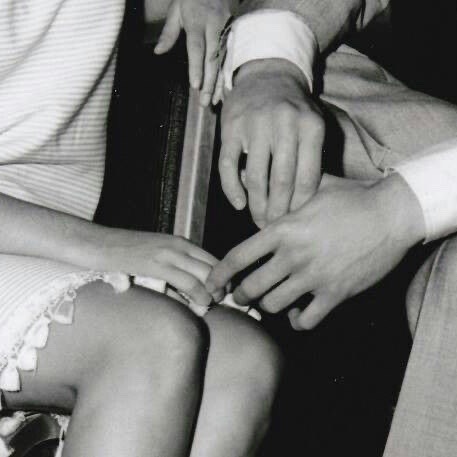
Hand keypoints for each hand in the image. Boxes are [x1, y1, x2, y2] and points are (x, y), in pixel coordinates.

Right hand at [94, 231, 220, 305]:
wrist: (93, 243)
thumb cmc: (122, 252)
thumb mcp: (154, 255)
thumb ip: (173, 268)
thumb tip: (189, 291)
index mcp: (180, 242)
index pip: (213, 259)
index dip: (223, 278)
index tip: (225, 294)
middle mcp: (178, 245)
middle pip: (214, 267)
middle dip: (222, 286)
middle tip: (223, 302)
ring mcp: (167, 253)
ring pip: (205, 274)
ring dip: (214, 292)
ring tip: (214, 305)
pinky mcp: (155, 264)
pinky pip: (186, 281)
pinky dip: (199, 294)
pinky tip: (200, 305)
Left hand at [153, 0, 234, 105]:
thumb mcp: (175, 10)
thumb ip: (168, 32)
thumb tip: (158, 52)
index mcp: (198, 21)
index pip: (197, 48)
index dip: (196, 67)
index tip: (195, 86)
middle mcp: (214, 27)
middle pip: (212, 59)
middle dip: (209, 83)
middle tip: (204, 102)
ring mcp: (226, 31)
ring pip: (223, 62)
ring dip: (219, 83)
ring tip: (214, 101)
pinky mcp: (234, 35)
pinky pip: (230, 59)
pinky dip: (226, 76)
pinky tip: (223, 91)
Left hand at [207, 174, 424, 328]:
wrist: (392, 214)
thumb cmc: (352, 199)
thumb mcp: (314, 189)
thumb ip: (284, 192)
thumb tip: (256, 185)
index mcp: (284, 229)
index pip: (238, 256)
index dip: (218, 274)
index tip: (211, 284)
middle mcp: (294, 255)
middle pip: (250, 287)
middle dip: (240, 295)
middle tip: (240, 295)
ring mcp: (315, 277)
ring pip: (273, 305)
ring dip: (267, 307)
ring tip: (269, 301)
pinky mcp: (336, 294)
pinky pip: (305, 320)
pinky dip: (296, 320)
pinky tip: (297, 312)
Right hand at [218, 59, 324, 227]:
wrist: (267, 75)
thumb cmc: (294, 109)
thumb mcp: (314, 125)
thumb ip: (314, 158)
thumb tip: (305, 204)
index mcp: (311, 126)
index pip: (307, 178)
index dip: (299, 206)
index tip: (294, 222)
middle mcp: (284, 123)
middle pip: (281, 181)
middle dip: (278, 211)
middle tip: (274, 228)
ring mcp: (255, 124)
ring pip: (255, 176)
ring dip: (256, 205)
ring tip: (258, 220)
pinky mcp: (231, 127)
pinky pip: (227, 165)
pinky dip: (231, 189)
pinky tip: (238, 204)